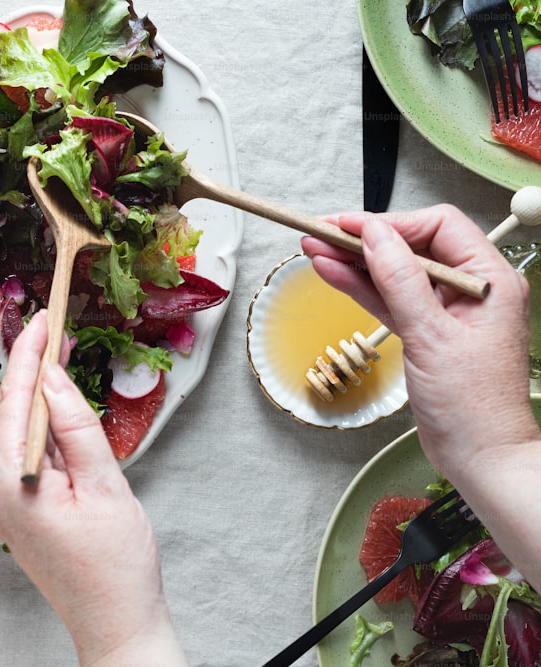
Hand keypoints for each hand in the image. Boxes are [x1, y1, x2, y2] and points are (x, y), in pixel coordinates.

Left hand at [0, 311, 186, 666]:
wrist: (115, 622)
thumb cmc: (116, 563)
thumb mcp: (104, 485)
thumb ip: (75, 426)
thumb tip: (54, 377)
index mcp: (12, 483)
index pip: (15, 401)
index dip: (27, 354)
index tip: (41, 317)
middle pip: (6, 411)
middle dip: (26, 366)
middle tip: (49, 326)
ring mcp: (4, 502)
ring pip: (12, 430)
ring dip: (32, 392)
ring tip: (52, 354)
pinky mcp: (17, 509)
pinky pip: (21, 452)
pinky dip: (37, 422)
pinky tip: (54, 404)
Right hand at [302, 206, 540, 588]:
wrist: (480, 457)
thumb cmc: (473, 405)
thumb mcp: (431, 335)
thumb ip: (401, 280)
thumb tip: (375, 234)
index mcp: (487, 278)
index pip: (437, 226)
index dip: (389, 222)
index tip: (347, 226)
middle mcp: (469, 287)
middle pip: (410, 246)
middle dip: (363, 239)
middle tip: (319, 233)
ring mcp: (445, 310)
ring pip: (394, 273)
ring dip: (355, 262)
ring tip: (313, 249)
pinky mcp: (426, 332)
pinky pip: (389, 299)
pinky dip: (361, 287)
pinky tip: (331, 273)